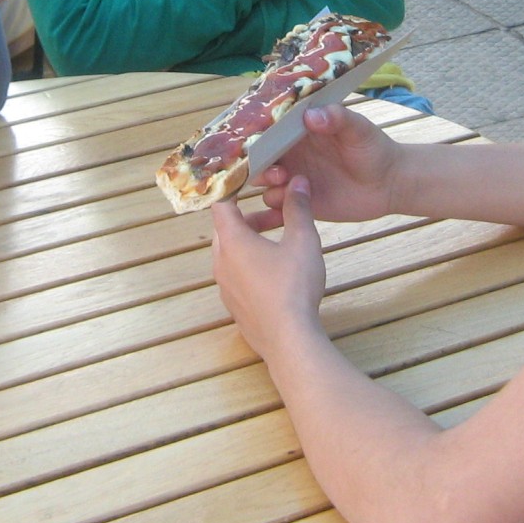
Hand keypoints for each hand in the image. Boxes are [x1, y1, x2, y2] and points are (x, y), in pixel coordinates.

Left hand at [210, 177, 327, 363]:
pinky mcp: (234, 307)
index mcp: (232, 241)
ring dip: (251, 243)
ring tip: (280, 245)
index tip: (246, 181)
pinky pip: (237, 277)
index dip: (231, 189)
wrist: (289, 341)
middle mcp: (221, 262)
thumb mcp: (302, 241)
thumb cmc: (294, 287)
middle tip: (276, 216)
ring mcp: (225, 287)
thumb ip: (299, 208)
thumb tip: (298, 182)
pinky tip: (277, 276)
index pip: (221, 204)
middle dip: (250, 218)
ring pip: (231, 254)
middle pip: (226, 230)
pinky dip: (251, 266)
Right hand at [252, 103, 402, 225]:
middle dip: (257, 161)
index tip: (252, 137)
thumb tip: (310, 116)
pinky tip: (279, 210)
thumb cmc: (373, 148)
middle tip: (277, 165)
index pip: (268, 129)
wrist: (388, 183)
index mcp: (298, 132)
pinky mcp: (299, 203)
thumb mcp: (358, 128)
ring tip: (286, 180)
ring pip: (263, 181)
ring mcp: (293, 179)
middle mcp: (290, 154)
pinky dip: (272, 209)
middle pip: (258, 157)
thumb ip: (337, 118)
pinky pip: (276, 207)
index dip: (256, 133)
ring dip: (267, 182)